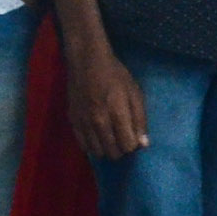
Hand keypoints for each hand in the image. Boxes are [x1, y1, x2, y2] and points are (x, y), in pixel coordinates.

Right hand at [64, 40, 149, 159]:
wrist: (86, 62)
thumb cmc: (115, 75)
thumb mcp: (135, 93)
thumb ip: (140, 120)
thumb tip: (143, 145)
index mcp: (117, 113)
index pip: (128, 146)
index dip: (134, 144)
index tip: (133, 136)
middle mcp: (99, 122)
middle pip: (113, 153)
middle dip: (121, 149)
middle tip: (122, 137)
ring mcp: (84, 123)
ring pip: (98, 152)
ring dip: (107, 149)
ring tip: (110, 137)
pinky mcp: (73, 122)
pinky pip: (83, 146)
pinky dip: (93, 146)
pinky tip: (97, 136)